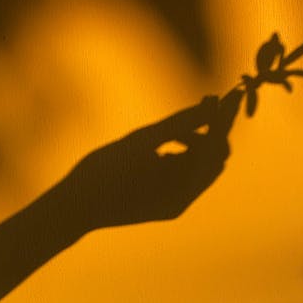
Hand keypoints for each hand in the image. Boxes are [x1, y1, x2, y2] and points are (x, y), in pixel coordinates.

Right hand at [53, 94, 237, 235]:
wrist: (71, 209)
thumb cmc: (101, 172)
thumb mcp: (141, 141)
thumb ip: (179, 123)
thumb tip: (212, 103)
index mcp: (180, 191)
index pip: (216, 148)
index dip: (224, 119)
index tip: (231, 93)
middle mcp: (183, 201)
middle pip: (215, 158)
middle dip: (212, 129)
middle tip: (208, 101)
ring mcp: (174, 203)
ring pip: (200, 165)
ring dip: (196, 141)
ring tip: (174, 129)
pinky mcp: (165, 201)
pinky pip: (184, 172)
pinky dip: (182, 153)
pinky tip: (166, 143)